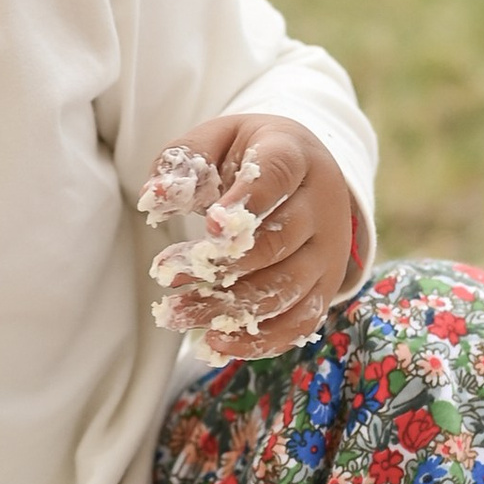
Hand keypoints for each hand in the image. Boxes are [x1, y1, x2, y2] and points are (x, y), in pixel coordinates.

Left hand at [140, 114, 357, 356]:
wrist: (303, 172)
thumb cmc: (249, 156)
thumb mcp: (215, 140)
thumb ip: (184, 163)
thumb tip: (154, 199)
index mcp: (295, 155)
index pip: (277, 177)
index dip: (246, 202)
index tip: (208, 225)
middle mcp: (323, 205)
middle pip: (277, 242)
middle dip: (220, 265)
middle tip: (166, 272)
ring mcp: (329, 250)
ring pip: (286, 288)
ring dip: (228, 308)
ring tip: (176, 314)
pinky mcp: (326, 286)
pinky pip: (301, 323)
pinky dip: (259, 340)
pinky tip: (215, 342)